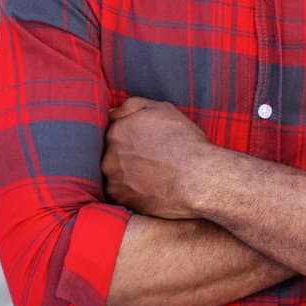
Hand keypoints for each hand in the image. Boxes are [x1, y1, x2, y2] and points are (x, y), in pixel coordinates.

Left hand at [102, 97, 211, 218]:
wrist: (197, 177)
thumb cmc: (184, 140)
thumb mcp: (162, 109)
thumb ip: (132, 106)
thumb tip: (112, 113)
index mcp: (117, 130)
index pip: (114, 130)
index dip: (130, 136)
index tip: (144, 142)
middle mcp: (109, 154)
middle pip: (112, 152)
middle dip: (126, 154)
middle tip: (149, 158)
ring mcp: (112, 178)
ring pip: (115, 172)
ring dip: (127, 173)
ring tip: (150, 174)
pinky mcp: (119, 199)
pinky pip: (120, 192)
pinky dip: (130, 190)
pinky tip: (148, 187)